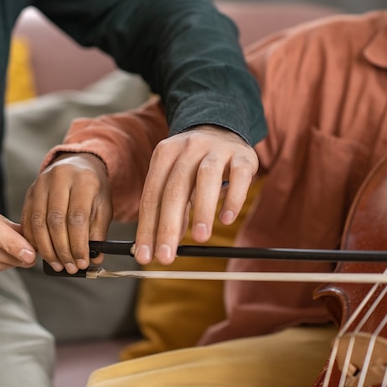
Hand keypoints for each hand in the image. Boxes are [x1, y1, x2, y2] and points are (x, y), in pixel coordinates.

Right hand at [21, 153, 110, 273]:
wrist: (77, 165)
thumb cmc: (93, 188)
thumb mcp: (103, 206)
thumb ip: (98, 232)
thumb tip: (94, 259)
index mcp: (83, 180)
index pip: (77, 218)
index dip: (78, 244)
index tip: (83, 262)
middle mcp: (59, 178)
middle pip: (55, 221)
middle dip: (62, 249)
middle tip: (69, 267)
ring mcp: (41, 184)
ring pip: (38, 222)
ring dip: (47, 249)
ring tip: (57, 264)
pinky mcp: (29, 192)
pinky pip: (27, 220)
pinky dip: (33, 240)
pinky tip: (43, 253)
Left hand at [134, 125, 258, 264]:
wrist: (222, 128)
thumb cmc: (193, 164)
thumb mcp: (175, 179)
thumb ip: (167, 209)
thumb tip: (158, 246)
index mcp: (164, 154)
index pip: (152, 196)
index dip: (146, 228)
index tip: (144, 256)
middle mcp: (187, 148)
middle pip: (174, 189)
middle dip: (168, 227)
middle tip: (165, 257)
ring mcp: (216, 149)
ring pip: (206, 177)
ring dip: (201, 210)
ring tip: (199, 239)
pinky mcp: (242, 155)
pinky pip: (238, 176)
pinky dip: (232, 198)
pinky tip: (226, 219)